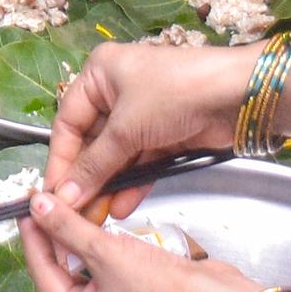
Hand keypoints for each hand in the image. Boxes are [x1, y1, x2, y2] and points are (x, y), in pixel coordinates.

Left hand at [21, 187, 257, 291]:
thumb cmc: (161, 288)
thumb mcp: (105, 252)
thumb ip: (68, 228)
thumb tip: (37, 206)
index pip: (41, 271)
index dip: (33, 234)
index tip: (27, 204)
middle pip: (60, 274)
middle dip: (55, 238)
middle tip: (47, 203)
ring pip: (83, 273)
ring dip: (78, 243)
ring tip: (69, 209)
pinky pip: (105, 276)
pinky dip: (99, 253)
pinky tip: (97, 229)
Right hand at [44, 37, 254, 204]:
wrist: (237, 95)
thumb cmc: (173, 95)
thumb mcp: (126, 129)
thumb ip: (94, 166)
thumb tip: (63, 197)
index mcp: (100, 75)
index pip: (68, 123)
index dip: (61, 160)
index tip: (53, 194)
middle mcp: (117, 92)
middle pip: (92, 141)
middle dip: (86, 177)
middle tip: (75, 212)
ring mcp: (143, 114)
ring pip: (116, 156)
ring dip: (108, 185)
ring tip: (96, 217)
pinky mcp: (165, 134)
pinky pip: (140, 162)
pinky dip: (131, 183)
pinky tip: (120, 207)